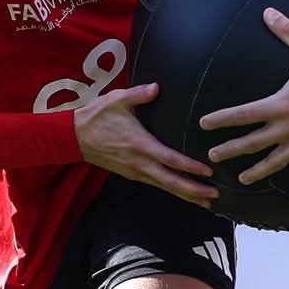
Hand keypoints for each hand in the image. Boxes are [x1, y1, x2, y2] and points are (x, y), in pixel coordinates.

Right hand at [73, 83, 217, 205]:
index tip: (208, 171)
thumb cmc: (97, 116)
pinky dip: (173, 190)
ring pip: (165, 187)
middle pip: (171, 182)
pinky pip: (157, 185)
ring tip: (207, 201)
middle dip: (194, 190)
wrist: (73, 137)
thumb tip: (157, 87)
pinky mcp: (132, 174)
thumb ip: (138, 94)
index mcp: (140, 144)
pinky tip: (185, 193)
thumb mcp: (116, 99)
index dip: (190, 167)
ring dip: (186, 195)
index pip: (170, 159)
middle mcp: (139, 163)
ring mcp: (135, 171)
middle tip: (215, 195)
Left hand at [200, 8, 288, 197]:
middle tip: (212, 157)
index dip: (221, 119)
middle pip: (253, 143)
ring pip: (275, 162)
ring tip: (242, 180)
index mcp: (281, 105)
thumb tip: (268, 12)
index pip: (243, 114)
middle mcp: (288, 128)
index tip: (203, 125)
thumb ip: (287, 31)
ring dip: (258, 172)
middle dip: (231, 150)